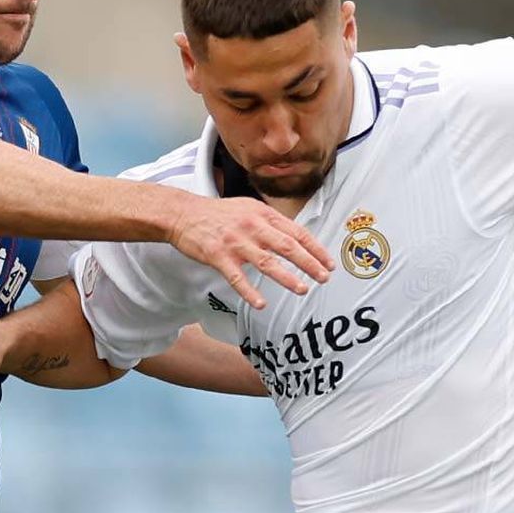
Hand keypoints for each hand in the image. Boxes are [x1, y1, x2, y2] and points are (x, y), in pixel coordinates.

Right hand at [165, 196, 333, 308]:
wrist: (184, 214)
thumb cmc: (219, 214)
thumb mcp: (249, 209)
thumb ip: (271, 222)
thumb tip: (294, 237)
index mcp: (264, 214)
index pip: (297, 232)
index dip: (316, 249)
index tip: (329, 263)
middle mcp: (253, 227)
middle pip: (288, 247)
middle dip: (310, 263)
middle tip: (324, 278)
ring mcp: (236, 242)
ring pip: (267, 262)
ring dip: (287, 278)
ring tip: (302, 289)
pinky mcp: (219, 257)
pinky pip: (238, 278)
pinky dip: (250, 292)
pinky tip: (261, 303)